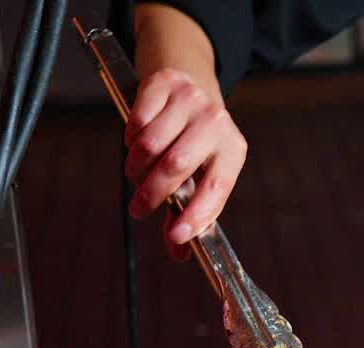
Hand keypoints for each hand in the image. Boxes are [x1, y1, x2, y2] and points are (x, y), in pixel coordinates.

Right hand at [124, 68, 246, 245]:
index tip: (177, 237)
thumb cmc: (196, 138)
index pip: (217, 187)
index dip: (197, 215)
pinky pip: (137, 121)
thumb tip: (179, 251)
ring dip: (137, 167)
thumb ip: (190, 209)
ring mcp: (191, 101)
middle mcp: (216, 123)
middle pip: (176, 166)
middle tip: (139, 208)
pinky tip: (136, 144)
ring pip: (150, 145)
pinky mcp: (164, 85)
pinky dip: (130, 139)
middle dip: (153, 194)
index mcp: (233, 149)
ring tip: (137, 173)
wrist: (189, 80)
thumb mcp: (203, 169)